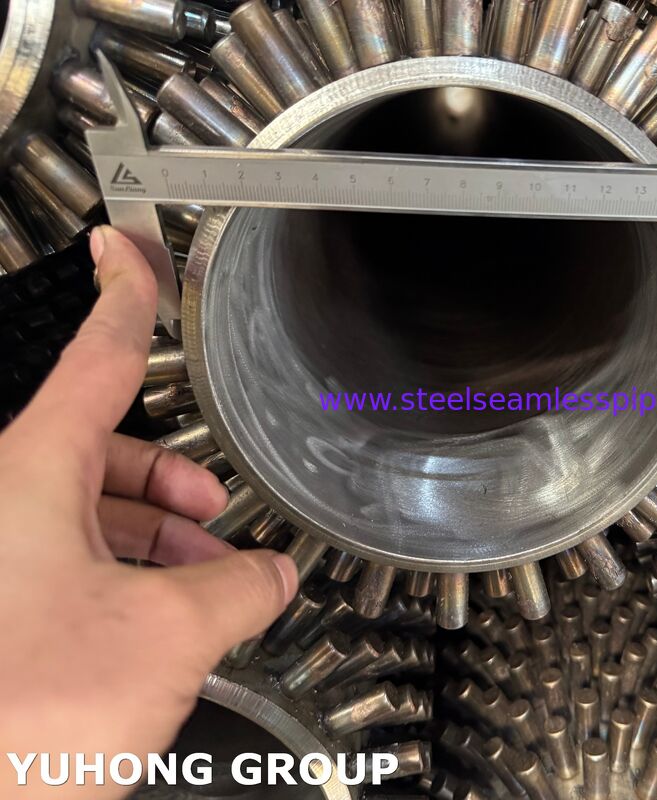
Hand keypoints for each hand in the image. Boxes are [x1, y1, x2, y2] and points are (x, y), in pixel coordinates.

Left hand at [0, 227, 296, 797]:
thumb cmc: (19, 713)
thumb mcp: (169, 631)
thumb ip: (240, 586)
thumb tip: (271, 575)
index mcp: (29, 476)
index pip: (95, 358)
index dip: (125, 296)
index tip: (125, 252)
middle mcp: (5, 507)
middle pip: (105, 450)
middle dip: (175, 475)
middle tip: (220, 504)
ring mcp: (0, 561)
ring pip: (91, 515)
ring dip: (160, 538)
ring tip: (210, 580)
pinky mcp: (3, 611)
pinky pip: (73, 564)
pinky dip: (130, 577)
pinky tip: (170, 618)